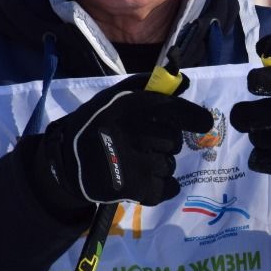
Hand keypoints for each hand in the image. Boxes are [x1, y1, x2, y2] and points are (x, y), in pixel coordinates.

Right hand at [37, 74, 213, 206]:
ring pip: (170, 165)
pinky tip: (142, 182)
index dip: (194, 117)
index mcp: (130, 106)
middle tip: (143, 147)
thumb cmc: (95, 126)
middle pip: (174, 141)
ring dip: (158, 167)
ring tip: (134, 164)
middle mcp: (134, 130)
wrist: (66, 163)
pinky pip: (167, 188)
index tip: (205, 123)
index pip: (174, 109)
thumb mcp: (113, 98)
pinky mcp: (134, 187)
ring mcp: (135, 160)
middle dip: (164, 145)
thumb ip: (147, 88)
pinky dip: (160, 187)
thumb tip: (183, 83)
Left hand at [229, 35, 270, 188]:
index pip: (267, 80)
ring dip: (257, 134)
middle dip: (243, 114)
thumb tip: (263, 47)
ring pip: (256, 138)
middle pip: (252, 115)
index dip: (255, 82)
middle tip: (247, 114)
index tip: (257, 85)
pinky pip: (259, 161)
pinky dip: (261, 156)